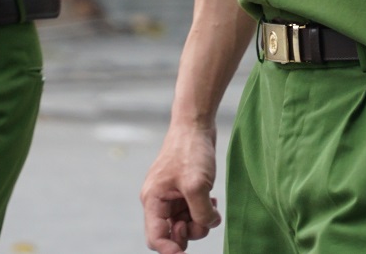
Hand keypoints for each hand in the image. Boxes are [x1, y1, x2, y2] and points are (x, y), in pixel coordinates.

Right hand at [141, 120, 220, 252]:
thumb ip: (200, 213)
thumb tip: (206, 226)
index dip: (170, 250)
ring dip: (200, 221)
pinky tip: (212, 199)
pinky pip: (192, 212)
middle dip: (189, 233)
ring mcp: (171, 196)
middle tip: (204, 219)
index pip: (155, 238)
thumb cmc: (192, 150)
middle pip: (171, 234)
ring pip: (184, 225)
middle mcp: (159, 201)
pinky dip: (203, 211)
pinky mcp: (184, 191)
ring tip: (212, 205)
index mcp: (153, 200)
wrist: (196, 124)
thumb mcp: (197, 185)